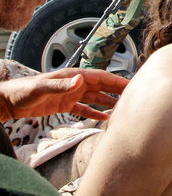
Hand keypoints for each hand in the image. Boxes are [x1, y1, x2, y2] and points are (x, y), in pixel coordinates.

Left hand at [0, 69, 127, 121]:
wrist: (7, 102)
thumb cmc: (22, 92)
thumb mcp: (42, 88)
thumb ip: (62, 85)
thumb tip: (81, 79)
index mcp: (73, 76)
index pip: (100, 77)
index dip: (117, 80)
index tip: (131, 85)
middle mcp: (75, 84)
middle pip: (101, 86)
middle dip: (118, 90)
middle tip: (134, 96)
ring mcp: (70, 94)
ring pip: (95, 97)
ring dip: (109, 102)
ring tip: (123, 109)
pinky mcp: (65, 105)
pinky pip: (84, 109)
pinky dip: (94, 113)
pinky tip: (103, 119)